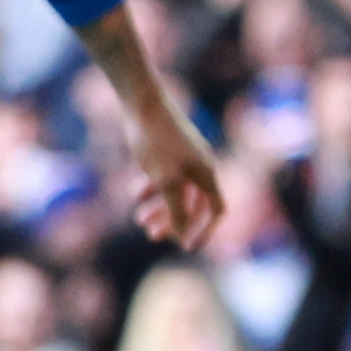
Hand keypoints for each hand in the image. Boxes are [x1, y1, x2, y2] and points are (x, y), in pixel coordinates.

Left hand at [125, 99, 223, 249]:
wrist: (143, 102)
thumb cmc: (157, 143)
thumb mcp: (166, 181)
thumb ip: (176, 210)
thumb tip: (184, 236)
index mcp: (207, 174)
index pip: (216, 210)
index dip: (205, 231)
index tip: (188, 248)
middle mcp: (200, 166)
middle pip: (193, 204)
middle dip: (175, 222)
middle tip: (152, 237)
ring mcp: (184, 158)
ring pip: (176, 192)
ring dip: (160, 209)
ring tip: (139, 220)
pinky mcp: (168, 151)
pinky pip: (165, 177)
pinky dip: (152, 189)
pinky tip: (135, 194)